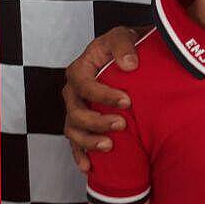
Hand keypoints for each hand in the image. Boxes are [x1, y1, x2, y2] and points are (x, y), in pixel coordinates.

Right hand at [63, 27, 145, 172]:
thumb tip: (128, 65)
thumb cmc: (125, 46)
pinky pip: (76, 143)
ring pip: (73, 130)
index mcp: (79, 69)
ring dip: (89, 141)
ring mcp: (76, 109)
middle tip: (122, 125)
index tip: (127, 102)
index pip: (85, 85)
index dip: (103, 95)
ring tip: (110, 147)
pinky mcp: (83, 124)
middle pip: (76, 112)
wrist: (131, 57)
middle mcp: (73, 92)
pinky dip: (81, 156)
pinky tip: (90, 168)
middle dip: (97, 121)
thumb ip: (124, 46)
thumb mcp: (124, 36)